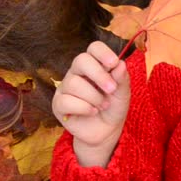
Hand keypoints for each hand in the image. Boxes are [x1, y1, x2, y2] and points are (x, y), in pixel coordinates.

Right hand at [52, 41, 130, 167]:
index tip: (114, 63)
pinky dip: (84, 108)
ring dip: (94, 97)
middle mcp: (77, 73)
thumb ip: (121, 79)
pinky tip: (92, 112)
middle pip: (80, 60)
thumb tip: (120, 64)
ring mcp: (66, 87)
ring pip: (74, 83)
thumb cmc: (113, 107)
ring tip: (104, 106)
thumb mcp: (122, 94)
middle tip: (111, 89)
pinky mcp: (58, 103)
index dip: (103, 52)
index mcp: (94, 65)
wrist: (105, 131)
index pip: (93, 48)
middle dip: (98, 75)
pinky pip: (66, 101)